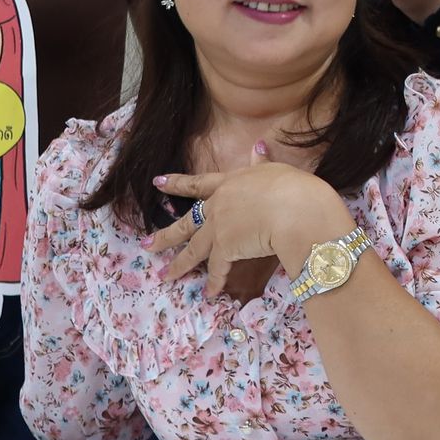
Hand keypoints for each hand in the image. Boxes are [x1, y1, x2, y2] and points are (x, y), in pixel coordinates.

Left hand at [149, 143, 348, 286]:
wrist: (293, 209)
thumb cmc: (290, 186)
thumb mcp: (275, 169)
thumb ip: (262, 163)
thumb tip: (258, 147)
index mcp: (230, 183)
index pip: (199, 184)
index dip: (177, 183)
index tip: (158, 183)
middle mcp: (218, 206)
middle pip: (186, 223)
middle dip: (165, 235)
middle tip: (146, 244)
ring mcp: (219, 228)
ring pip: (194, 250)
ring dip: (179, 265)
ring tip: (165, 277)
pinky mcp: (226, 249)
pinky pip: (217, 269)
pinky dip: (214, 282)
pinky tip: (210, 293)